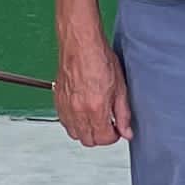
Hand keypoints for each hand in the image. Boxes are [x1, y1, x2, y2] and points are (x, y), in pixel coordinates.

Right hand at [52, 24, 131, 147]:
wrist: (80, 43)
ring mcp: (66, 106)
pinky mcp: (58, 100)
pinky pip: (64, 122)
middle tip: (108, 125)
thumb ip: (123, 113)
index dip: (114, 136)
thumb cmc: (99, 58)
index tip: (117, 129)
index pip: (104, 138)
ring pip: (74, 134)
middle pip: (88, 140)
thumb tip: (126, 131)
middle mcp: (78, 110)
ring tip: (95, 119)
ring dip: (86, 131)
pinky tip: (82, 112)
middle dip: (100, 136)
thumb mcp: (120, 87)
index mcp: (95, 108)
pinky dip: (73, 123)